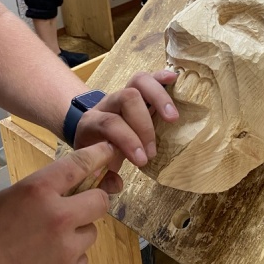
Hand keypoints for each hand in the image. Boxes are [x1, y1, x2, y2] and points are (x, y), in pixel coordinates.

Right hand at [0, 142, 114, 263]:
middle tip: (74, 209)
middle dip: (91, 201)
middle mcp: (58, 217)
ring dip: (77, 233)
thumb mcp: (6, 201)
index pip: (81, 164)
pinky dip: (70, 260)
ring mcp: (66, 250)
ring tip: (44, 244)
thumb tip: (74, 186)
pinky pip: (82, 260)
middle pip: (100, 201)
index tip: (109, 151)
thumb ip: (42, 191)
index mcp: (38, 191)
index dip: (99, 155)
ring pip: (91, 232)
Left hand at [73, 69, 178, 190]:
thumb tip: (115, 185)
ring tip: (173, 118)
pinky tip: (175, 79)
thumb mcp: (92, 163)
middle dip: (145, 124)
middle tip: (153, 151)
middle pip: (128, 98)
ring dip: (159, 98)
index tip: (142, 161)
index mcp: (93, 122)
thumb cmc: (96, 147)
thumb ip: (102, 175)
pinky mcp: (137, 89)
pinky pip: (149, 77)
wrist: (88, 128)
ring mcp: (123, 92)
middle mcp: (108, 102)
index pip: (110, 122)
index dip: (128, 140)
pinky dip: (162, 78)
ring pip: (139, 81)